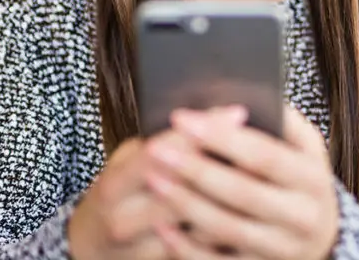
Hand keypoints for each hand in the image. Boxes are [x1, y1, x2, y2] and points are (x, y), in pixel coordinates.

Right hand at [67, 107, 248, 259]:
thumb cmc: (119, 193)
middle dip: (225, 163)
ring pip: (199, 221)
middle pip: (184, 186)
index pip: (164, 150)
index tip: (238, 111)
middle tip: (264, 142)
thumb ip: (161, 146)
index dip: (203, 130)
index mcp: (115, 182)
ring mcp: (143, 247)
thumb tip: (216, 118)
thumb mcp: (127, 162)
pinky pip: (204, 247)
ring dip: (234, 196)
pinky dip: (230, 225)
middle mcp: (124, 218)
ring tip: (267, 172)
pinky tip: (254, 207)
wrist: (91, 244)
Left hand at [145, 105, 339, 258]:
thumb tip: (231, 99)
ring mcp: (283, 248)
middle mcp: (304, 215)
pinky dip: (188, 247)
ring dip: (187, 204)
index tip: (182, 118)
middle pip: (244, 192)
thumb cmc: (298, 175)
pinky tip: (163, 227)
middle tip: (157, 150)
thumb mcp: (302, 145)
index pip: (264, 154)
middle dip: (197, 169)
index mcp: (312, 176)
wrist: (321, 232)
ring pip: (229, 229)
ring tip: (154, 180)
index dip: (221, 137)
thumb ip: (278, 120)